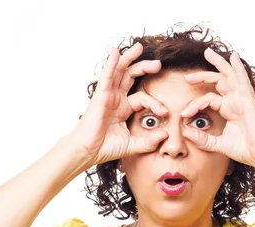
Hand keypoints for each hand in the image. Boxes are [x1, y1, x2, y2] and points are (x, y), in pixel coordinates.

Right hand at [66, 42, 168, 168]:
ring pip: (119, 71)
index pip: (143, 98)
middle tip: (158, 64)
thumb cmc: (106, 148)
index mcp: (123, 108)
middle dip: (144, 67)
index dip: (155, 103)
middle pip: (130, 76)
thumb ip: (149, 141)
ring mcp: (108, 95)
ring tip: (139, 47)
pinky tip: (116, 52)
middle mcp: (116, 98)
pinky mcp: (100, 95)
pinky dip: (111, 63)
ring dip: (128, 58)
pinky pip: (107, 76)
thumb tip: (165, 134)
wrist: (88, 151)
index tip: (165, 113)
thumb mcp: (132, 145)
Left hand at [180, 48, 254, 170]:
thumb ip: (202, 139)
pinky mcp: (247, 99)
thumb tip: (185, 132)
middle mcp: (234, 101)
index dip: (194, 105)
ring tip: (207, 53)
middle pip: (217, 81)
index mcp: (228, 109)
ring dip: (218, 63)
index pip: (207, 99)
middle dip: (201, 76)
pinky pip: (242, 79)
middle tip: (187, 77)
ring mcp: (241, 98)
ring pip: (228, 75)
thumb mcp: (217, 144)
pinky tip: (233, 57)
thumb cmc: (244, 149)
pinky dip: (237, 67)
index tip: (184, 115)